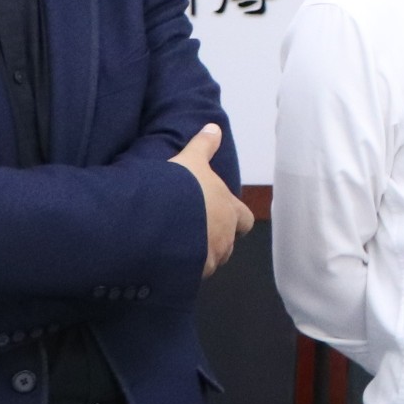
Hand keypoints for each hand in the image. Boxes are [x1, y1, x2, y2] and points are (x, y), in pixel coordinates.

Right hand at [171, 124, 255, 276]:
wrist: (158, 219)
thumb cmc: (181, 188)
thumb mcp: (191, 161)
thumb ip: (204, 146)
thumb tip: (214, 127)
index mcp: (230, 211)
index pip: (245, 220)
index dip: (236, 218)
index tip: (223, 215)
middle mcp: (225, 238)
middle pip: (228, 245)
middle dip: (216, 241)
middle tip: (195, 233)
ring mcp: (208, 260)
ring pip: (209, 261)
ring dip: (199, 256)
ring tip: (176, 247)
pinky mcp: (189, 276)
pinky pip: (189, 276)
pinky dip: (181, 270)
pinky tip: (164, 262)